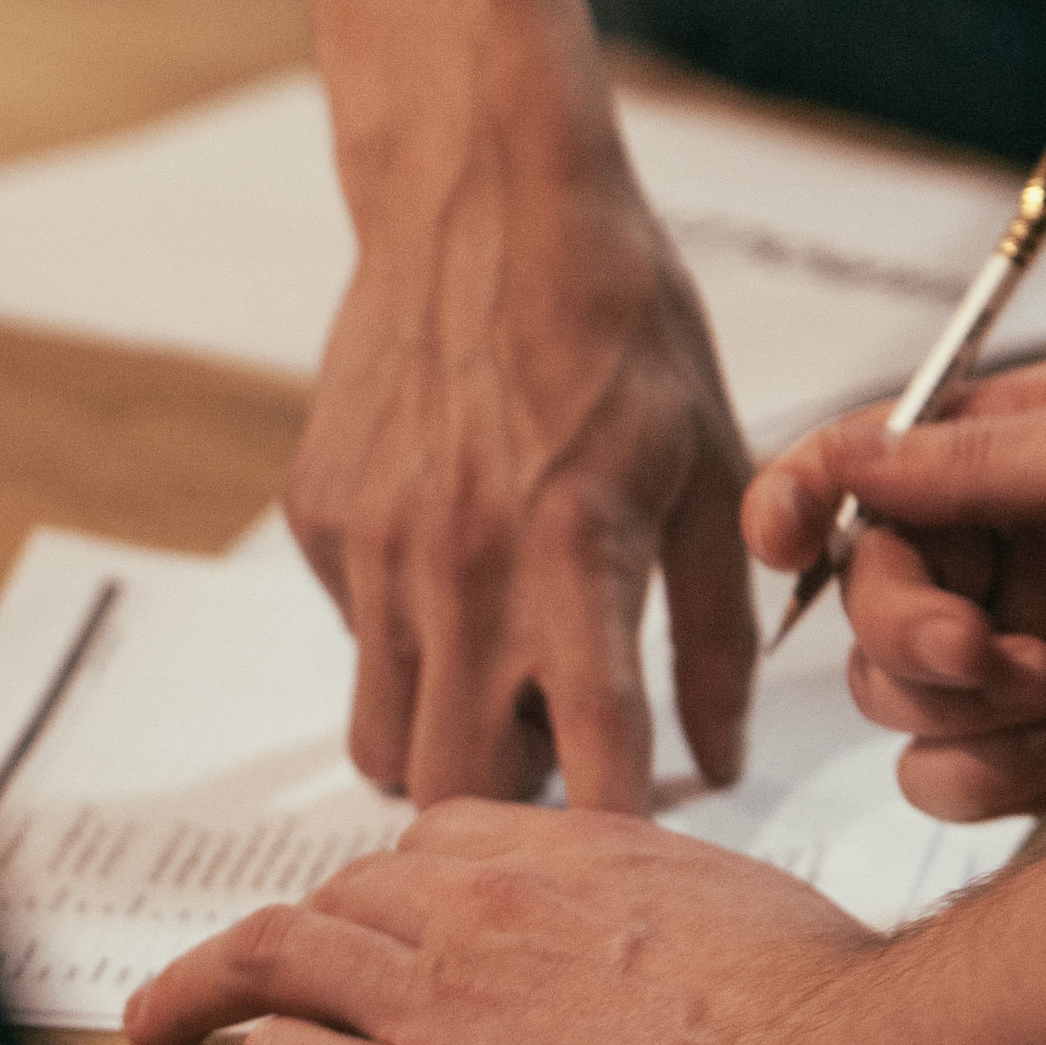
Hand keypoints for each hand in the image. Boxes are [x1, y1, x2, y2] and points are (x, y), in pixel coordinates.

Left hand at [125, 800, 874, 1044]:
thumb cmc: (817, 1004)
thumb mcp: (728, 903)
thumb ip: (658, 908)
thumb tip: (660, 953)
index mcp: (566, 845)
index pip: (434, 836)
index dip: (391, 883)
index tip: (370, 912)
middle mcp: (485, 900)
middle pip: (345, 889)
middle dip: (294, 928)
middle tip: (246, 966)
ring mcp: (439, 997)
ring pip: (285, 955)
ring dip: (214, 982)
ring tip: (163, 1014)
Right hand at [290, 58, 756, 812]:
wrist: (488, 189)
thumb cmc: (617, 312)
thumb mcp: (710, 459)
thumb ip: (719, 623)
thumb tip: (725, 750)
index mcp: (574, 549)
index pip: (595, 755)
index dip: (619, 830)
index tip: (642, 855)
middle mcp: (460, 562)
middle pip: (452, 787)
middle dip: (510, 801)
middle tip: (563, 749)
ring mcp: (373, 544)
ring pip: (380, 734)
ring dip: (444, 733)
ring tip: (506, 666)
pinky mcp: (320, 516)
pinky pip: (351, 637)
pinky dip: (401, 640)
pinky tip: (457, 563)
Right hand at [745, 352, 1045, 825]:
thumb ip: (989, 451)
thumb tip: (860, 448)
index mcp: (1045, 446)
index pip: (892, 454)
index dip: (816, 485)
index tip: (778, 535)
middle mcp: (1028, 551)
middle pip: (876, 580)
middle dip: (900, 618)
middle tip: (980, 649)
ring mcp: (1039, 658)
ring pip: (896, 685)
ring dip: (943, 696)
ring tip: (1041, 697)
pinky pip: (944, 773)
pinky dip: (977, 771)